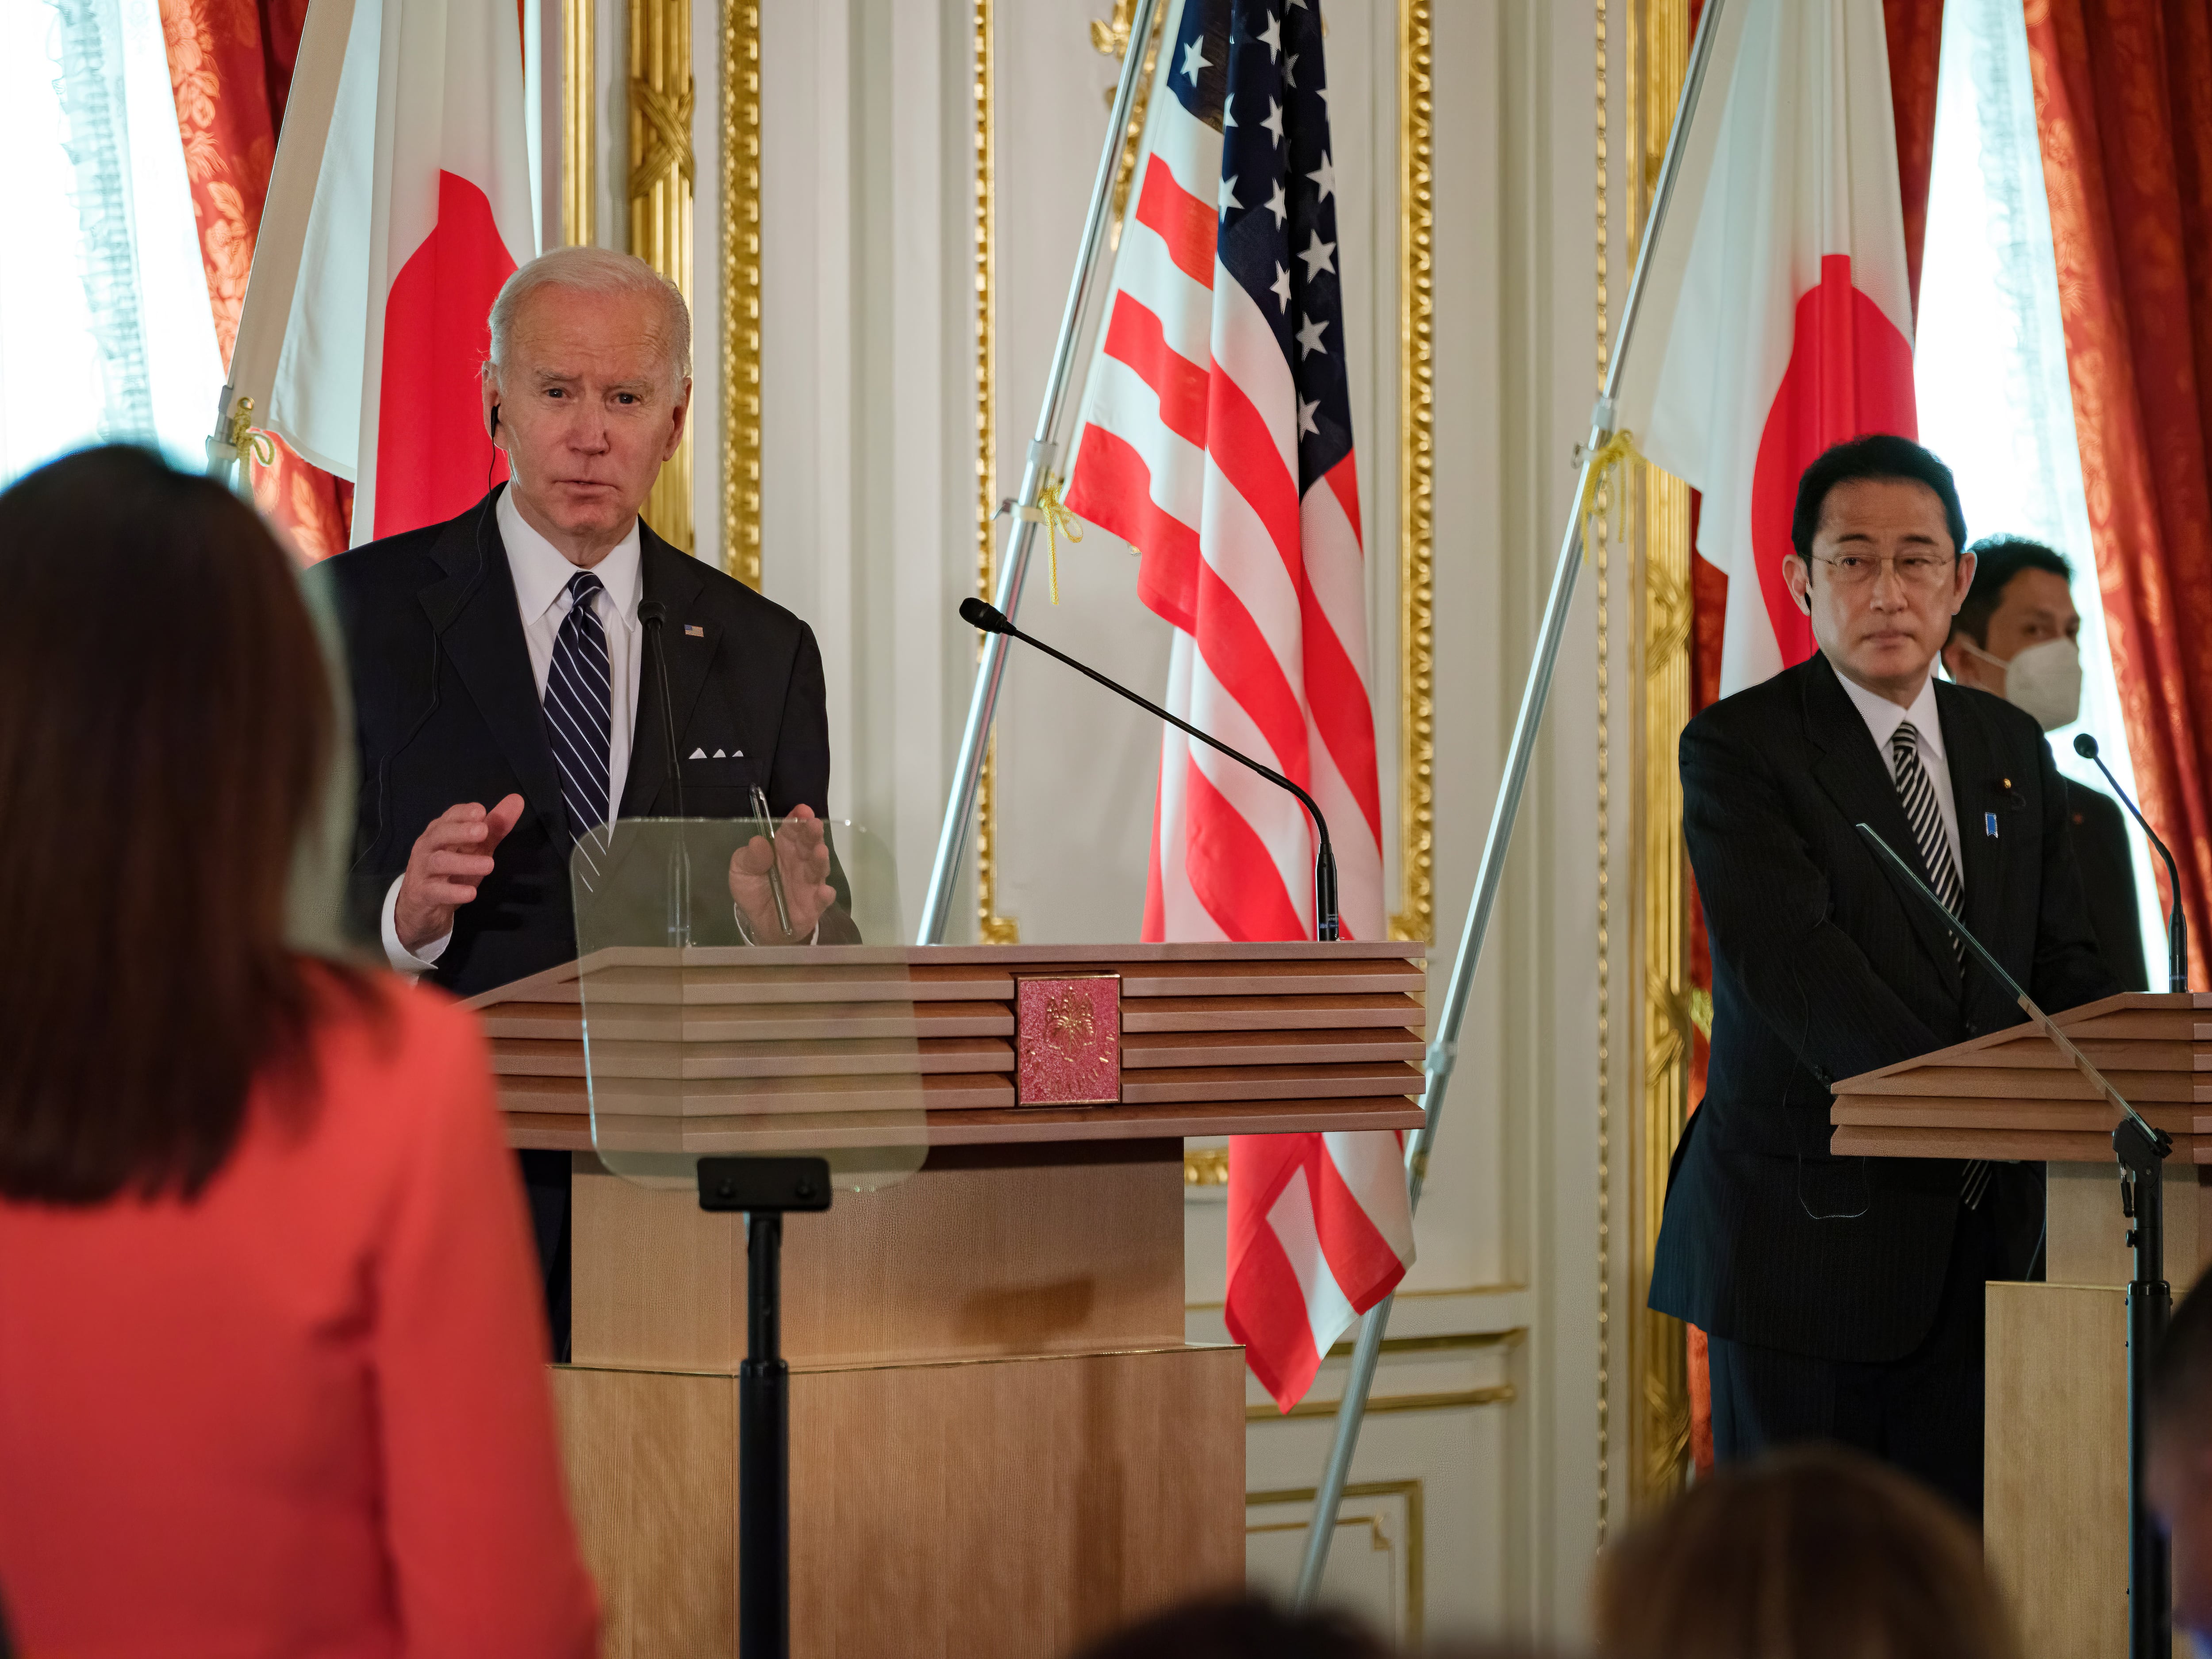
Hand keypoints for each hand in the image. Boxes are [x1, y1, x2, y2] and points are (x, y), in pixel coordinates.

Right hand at [394, 795, 524, 953]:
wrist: (423, 905)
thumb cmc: (453, 870)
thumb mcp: (476, 847)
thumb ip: (494, 827)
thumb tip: (517, 800)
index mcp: (441, 831)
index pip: (449, 816)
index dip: (463, 813)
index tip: (481, 811)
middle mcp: (428, 847)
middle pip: (440, 834)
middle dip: (461, 831)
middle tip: (483, 831)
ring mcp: (423, 870)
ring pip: (439, 862)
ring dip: (464, 862)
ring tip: (489, 865)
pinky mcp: (422, 893)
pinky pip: (435, 891)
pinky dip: (453, 892)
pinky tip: (471, 893)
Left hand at [728, 802, 834, 944]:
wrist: (761, 923)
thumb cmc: (753, 890)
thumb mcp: (741, 871)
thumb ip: (749, 857)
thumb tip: (758, 843)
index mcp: (782, 847)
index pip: (792, 829)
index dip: (797, 819)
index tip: (802, 810)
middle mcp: (800, 860)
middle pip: (809, 844)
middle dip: (812, 833)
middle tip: (814, 825)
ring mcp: (810, 882)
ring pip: (819, 867)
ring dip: (821, 859)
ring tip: (820, 851)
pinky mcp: (815, 904)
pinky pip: (822, 899)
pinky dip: (825, 895)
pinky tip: (824, 891)